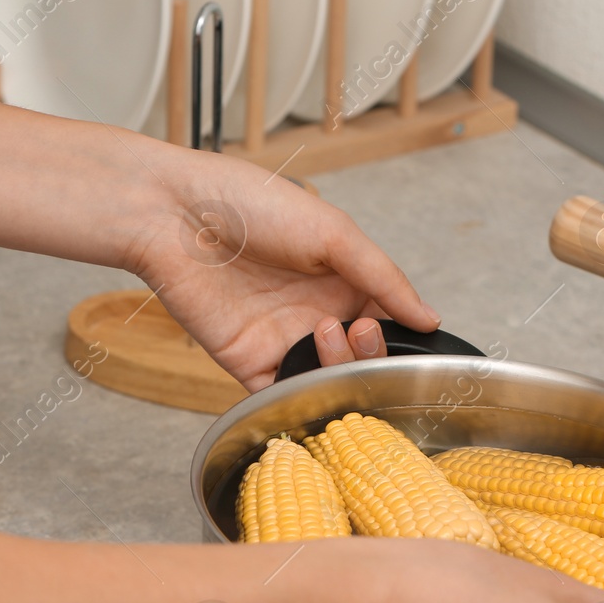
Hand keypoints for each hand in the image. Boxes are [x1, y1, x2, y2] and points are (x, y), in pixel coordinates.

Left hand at [122, 148, 440, 389]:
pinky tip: (313, 380)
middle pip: (362, 357)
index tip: (409, 330)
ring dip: (341, 368)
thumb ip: (384, 278)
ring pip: (330, 381)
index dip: (400, 332)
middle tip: (360, 328)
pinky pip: (284, 397)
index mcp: (341, 279)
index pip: (387, 321)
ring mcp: (283, 340)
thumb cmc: (249, 202)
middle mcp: (315, 312)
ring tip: (329, 331)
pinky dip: (304, 400)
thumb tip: (429, 318)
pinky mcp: (249, 364)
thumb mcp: (333, 231)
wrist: (175, 213)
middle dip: (371, 351)